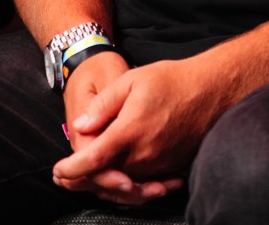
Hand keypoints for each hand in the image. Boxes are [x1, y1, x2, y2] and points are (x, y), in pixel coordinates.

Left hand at [53, 57, 224, 200]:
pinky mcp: (171, 169)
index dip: (71, 170)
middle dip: (81, 180)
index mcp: (129, 132)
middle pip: (104, 180)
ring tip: (85, 180)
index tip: (57, 171)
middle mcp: (143, 156)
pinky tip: (119, 181)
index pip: (92, 161)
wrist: (211, 90)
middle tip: (64, 178)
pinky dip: (126, 186)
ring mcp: (158, 166)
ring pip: (123, 187)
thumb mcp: (131, 81)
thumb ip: (103, 105)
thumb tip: (81, 126)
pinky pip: (143, 185)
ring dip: (102, 185)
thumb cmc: (171, 81)